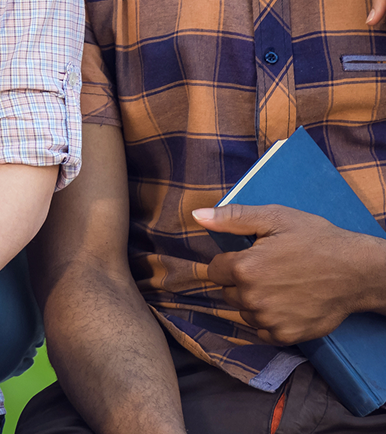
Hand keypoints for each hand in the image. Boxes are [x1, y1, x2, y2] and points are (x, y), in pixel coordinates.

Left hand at [194, 203, 385, 343]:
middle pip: (227, 292)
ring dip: (252, 301)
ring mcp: (269, 320)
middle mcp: (252, 298)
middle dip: (239, 281)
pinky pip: (261, 331)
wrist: (355, 271)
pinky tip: (284, 304)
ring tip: (277, 285)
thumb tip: (197, 216)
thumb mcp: (273, 217)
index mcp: (244, 268)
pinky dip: (267, 320)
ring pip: (243, 312)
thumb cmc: (314, 239)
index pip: (214, 270)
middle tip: (266, 269)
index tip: (248, 256)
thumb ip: (231, 218)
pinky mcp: (286, 336)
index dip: (229, 262)